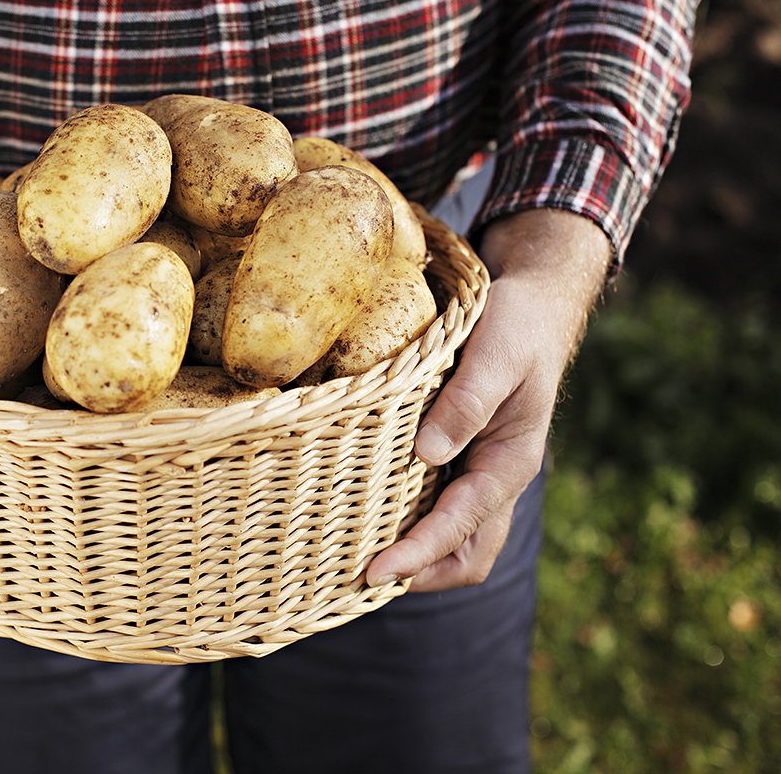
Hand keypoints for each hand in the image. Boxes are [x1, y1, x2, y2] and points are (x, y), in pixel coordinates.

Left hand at [366, 208, 611, 591]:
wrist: (532, 306)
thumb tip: (428, 454)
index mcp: (510, 462)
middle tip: (357, 581)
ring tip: (354, 561)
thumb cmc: (516, 327)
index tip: (373, 572)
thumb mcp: (496, 356)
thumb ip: (467, 404)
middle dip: (420, 575)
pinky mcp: (459, 458)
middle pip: (466, 555)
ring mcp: (478, 472)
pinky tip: (367, 513)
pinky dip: (408, 522)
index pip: (461, 526)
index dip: (417, 554)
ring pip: (453, 538)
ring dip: (414, 556)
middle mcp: (495, 478)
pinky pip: (437, 506)